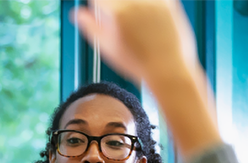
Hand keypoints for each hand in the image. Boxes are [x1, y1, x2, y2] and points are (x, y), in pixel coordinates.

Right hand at [73, 0, 197, 83]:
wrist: (170, 71)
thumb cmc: (139, 65)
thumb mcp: (108, 49)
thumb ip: (90, 27)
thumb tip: (77, 14)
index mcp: (117, 12)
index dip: (97, 5)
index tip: (99, 8)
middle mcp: (135, 2)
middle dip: (114, 6)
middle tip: (119, 21)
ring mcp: (154, 0)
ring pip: (134, 0)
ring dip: (131, 6)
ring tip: (133, 21)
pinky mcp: (170, 2)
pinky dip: (148, 6)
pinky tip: (147, 17)